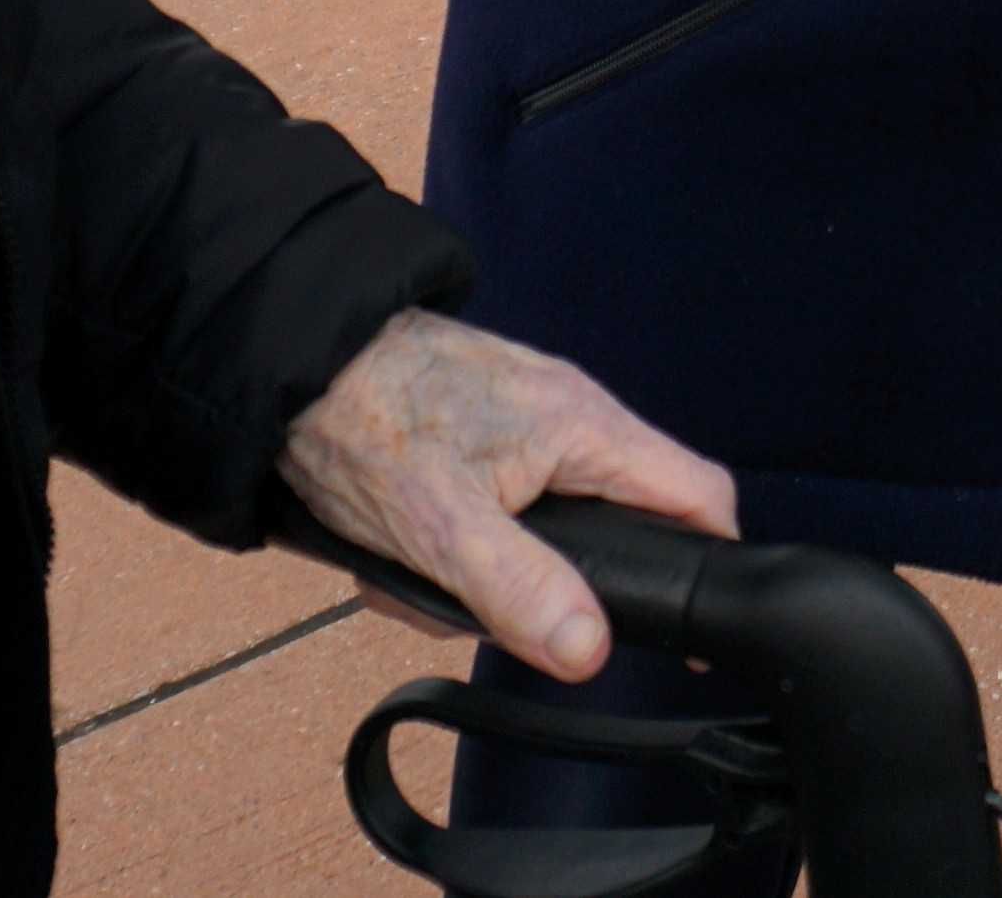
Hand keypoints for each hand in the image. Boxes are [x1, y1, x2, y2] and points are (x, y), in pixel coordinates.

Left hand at [281, 309, 737, 681]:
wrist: (292, 353)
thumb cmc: (364, 416)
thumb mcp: (444, 523)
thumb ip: (522, 589)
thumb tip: (591, 649)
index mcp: (583, 425)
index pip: (700, 494)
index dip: (709, 565)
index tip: (684, 632)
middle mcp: (568, 415)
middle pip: (624, 526)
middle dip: (561, 588)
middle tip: (495, 610)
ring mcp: (524, 421)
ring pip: (548, 530)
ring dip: (489, 575)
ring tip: (421, 575)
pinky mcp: (480, 432)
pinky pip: (497, 512)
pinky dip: (453, 547)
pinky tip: (401, 555)